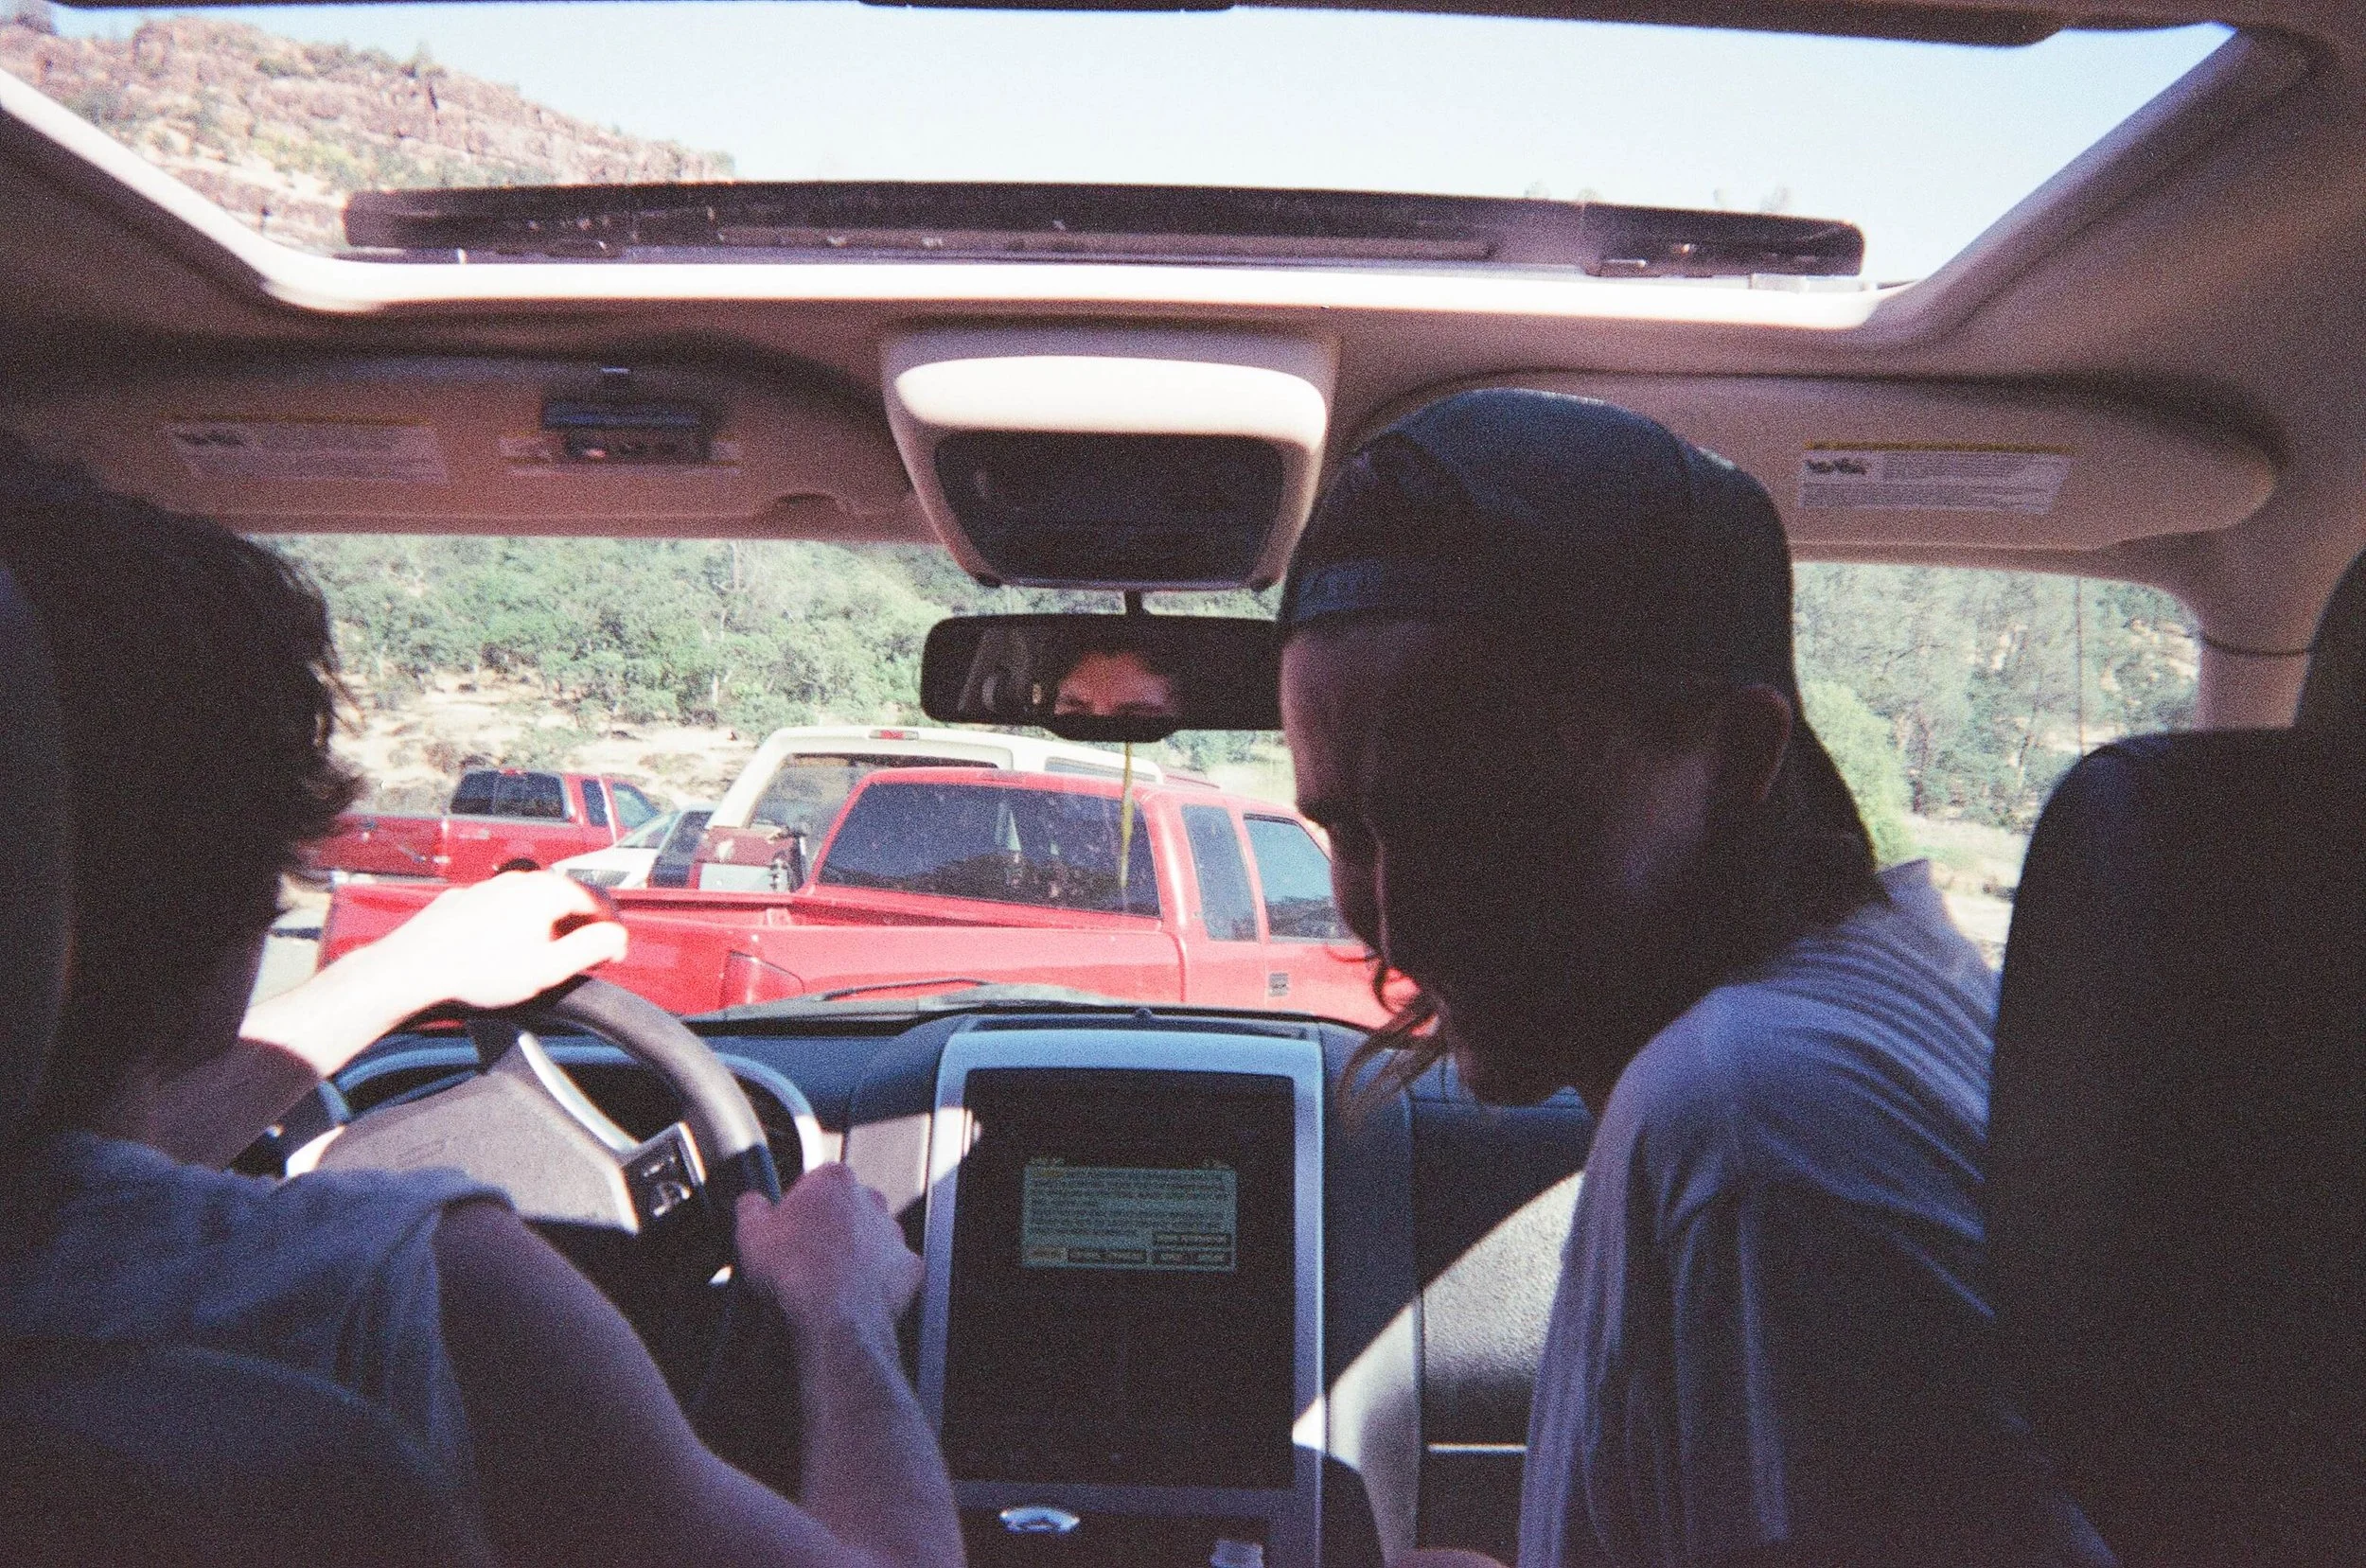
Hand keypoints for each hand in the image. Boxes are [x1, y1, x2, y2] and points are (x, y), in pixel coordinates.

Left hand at [244, 871, 625, 1078]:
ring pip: (538, 903)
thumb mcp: (549, 968)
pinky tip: (508, 953)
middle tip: (583, 962)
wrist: (415, 967)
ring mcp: (493, 886)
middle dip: (584, 929)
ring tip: (545, 961)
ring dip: (552, 928)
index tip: (614, 958)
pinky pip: (508, 909)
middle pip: (570, 899)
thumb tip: (618, 937)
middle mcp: (522, 879)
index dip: (614, 932)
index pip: (601, 901)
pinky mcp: (471, 899)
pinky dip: (520, 927)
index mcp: (548, 891)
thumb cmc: (478, 971)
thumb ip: (593, 948)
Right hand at [734, 1165, 922, 1333]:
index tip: (786, 1232)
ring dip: (852, 1254)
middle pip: (844, 1210)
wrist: (835, 1318)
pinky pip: (889, 1270)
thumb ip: (751, 1207)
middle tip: (804, 1259)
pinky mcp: (908, 1267)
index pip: (813, 1184)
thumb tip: (751, 1202)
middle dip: (827, 1229)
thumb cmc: (795, 1272)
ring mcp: (894, 1234)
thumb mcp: (750, 1233)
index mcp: (834, 1180)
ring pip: (869, 1239)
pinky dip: (874, 1281)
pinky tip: (851, 1296)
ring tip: (826, 1282)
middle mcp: (872, 1200)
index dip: (796, 1209)